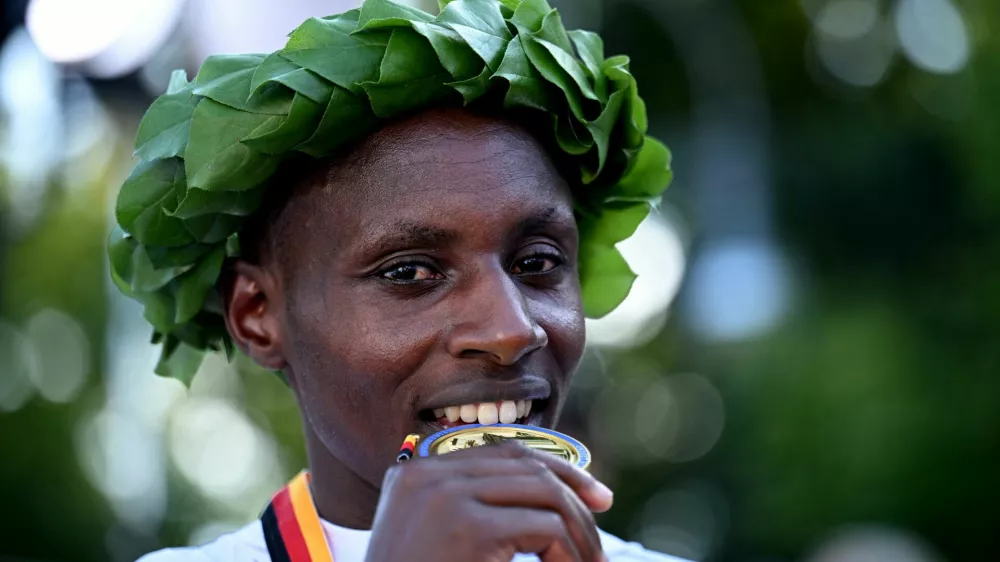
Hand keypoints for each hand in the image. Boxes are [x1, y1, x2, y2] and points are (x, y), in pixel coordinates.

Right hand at [364, 442, 613, 561]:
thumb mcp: (437, 540)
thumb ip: (473, 509)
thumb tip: (548, 493)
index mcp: (415, 475)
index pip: (502, 451)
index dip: (555, 467)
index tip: (591, 492)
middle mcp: (428, 476)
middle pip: (527, 465)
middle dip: (575, 492)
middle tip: (602, 518)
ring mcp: (446, 497)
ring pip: (544, 493)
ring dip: (578, 530)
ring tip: (591, 561)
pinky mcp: (470, 529)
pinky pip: (546, 529)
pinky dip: (569, 553)